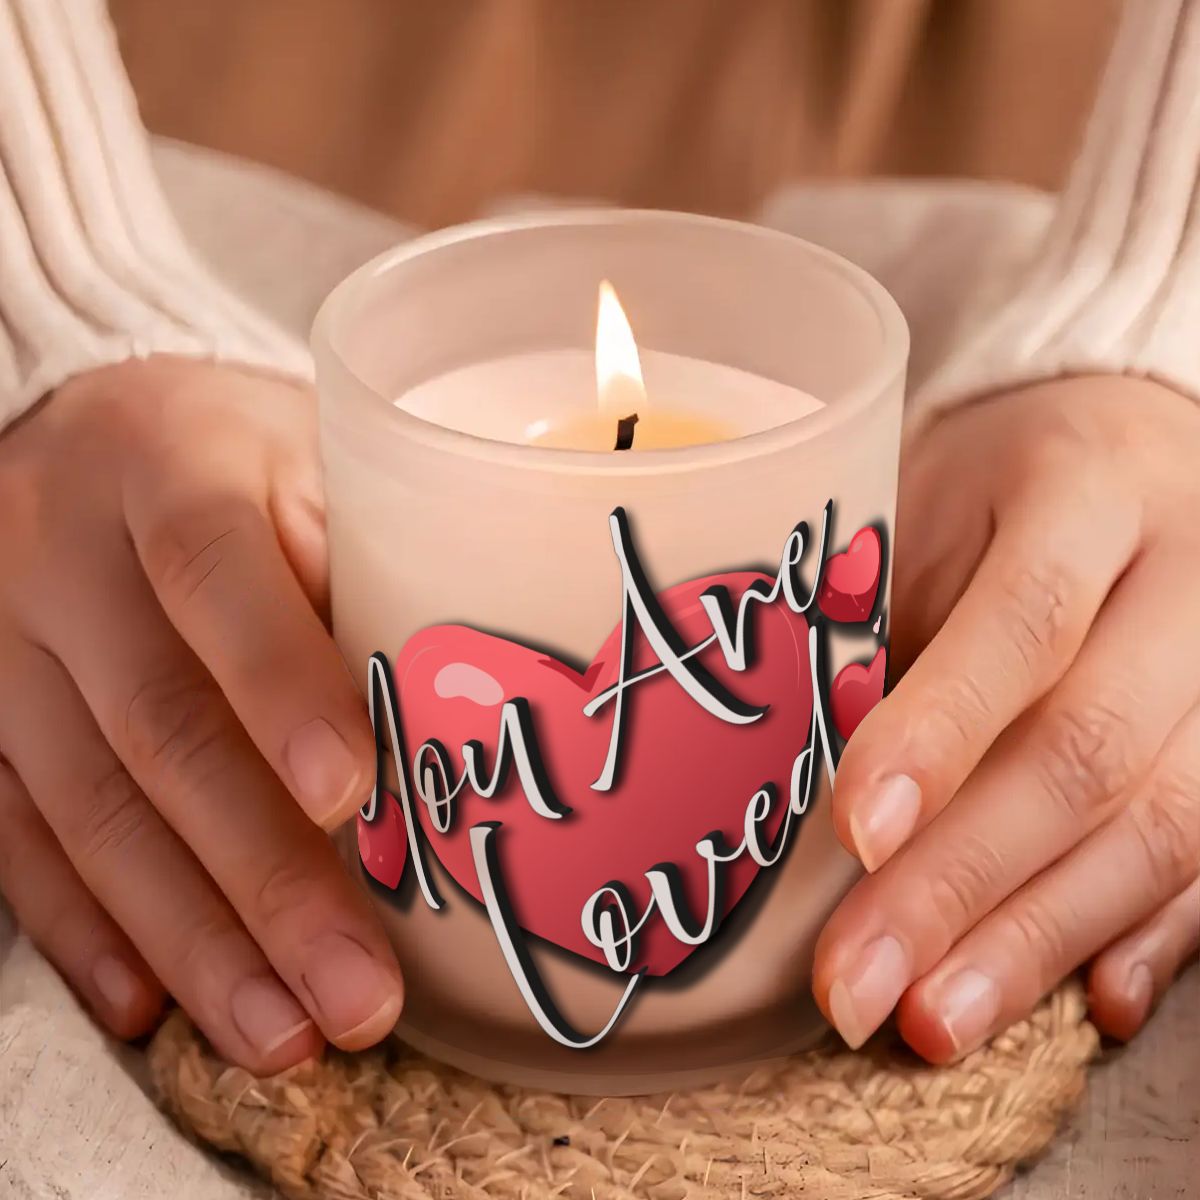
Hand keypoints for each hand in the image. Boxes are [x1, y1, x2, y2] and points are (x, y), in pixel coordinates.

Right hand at [0, 357, 400, 1071]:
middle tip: (353, 988)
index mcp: (165, 462)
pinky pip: (19, 834)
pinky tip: (154, 1005)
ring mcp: (3, 643)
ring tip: (283, 1032)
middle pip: (160, 724)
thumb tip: (452, 721)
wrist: (106, 431)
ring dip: (191, 935)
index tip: (347, 797)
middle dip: (261, 873)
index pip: (214, 572)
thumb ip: (362, 563)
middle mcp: (62, 552)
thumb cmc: (247, 452)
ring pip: (90, 806)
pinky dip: (88, 928)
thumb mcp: (313, 459)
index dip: (279, 684)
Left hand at [816, 374, 1199, 1059]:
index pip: (1024, 619)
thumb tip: (804, 782)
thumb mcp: (925, 506)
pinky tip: (1090, 1004)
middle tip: (860, 985)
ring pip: (1166, 822)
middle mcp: (1190, 576)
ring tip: (935, 1019)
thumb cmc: (991, 484)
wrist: (1119, 452)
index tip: (855, 833)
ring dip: (1041, 938)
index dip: (940, 731)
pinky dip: (1154, 937)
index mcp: (1089, 489)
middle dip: (962, 879)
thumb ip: (886, 626)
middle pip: (1088, 746)